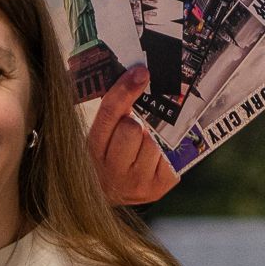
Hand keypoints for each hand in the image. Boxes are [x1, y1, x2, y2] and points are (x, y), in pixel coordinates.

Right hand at [87, 65, 179, 205]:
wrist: (116, 193)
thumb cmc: (110, 155)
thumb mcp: (103, 135)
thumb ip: (113, 111)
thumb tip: (136, 75)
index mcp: (93, 151)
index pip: (109, 115)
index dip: (125, 90)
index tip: (140, 73)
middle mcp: (112, 171)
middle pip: (132, 129)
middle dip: (138, 123)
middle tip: (137, 128)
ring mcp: (137, 182)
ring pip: (154, 141)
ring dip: (154, 136)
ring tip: (146, 144)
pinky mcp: (160, 187)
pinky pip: (171, 155)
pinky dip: (167, 150)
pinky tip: (159, 154)